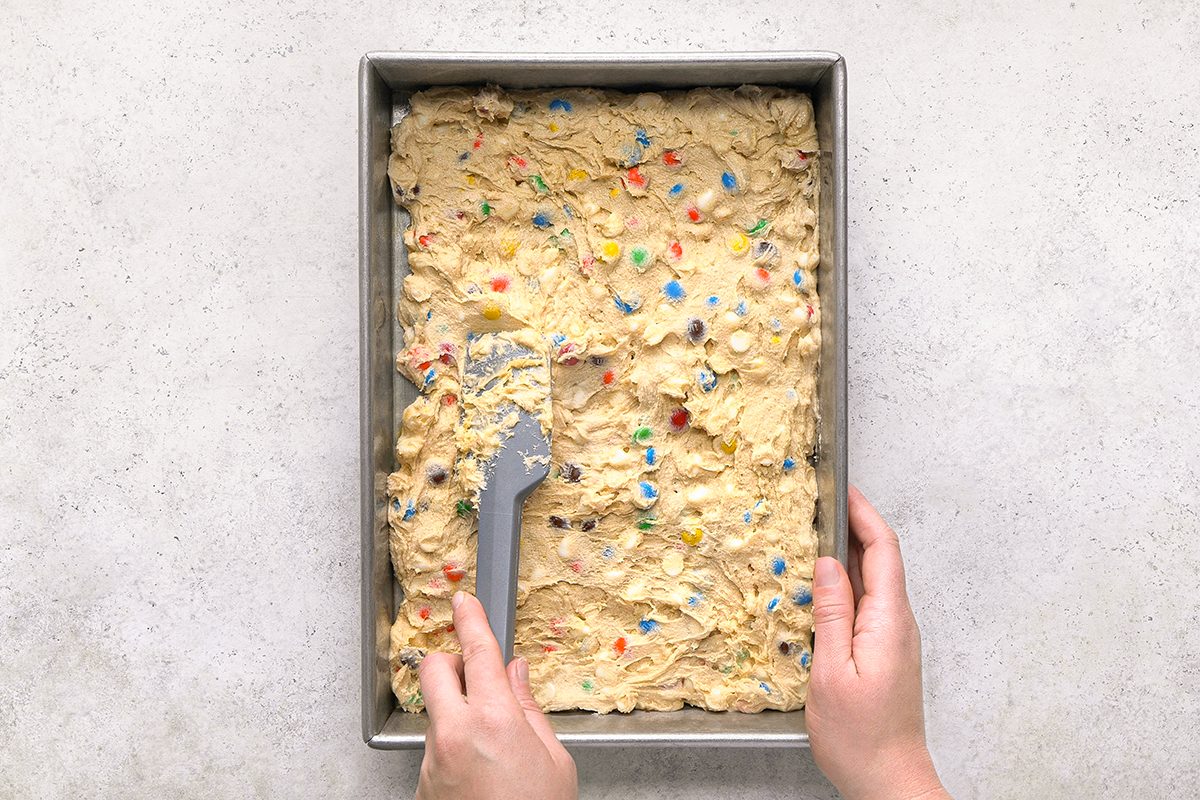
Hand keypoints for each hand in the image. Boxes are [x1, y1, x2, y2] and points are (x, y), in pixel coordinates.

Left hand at [415, 591, 577, 799]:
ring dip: (455, 712)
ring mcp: (432, 761)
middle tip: (473, 674)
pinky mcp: (422, 785)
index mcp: (495, 720)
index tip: (464, 601)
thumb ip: (529, 710)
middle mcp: (454, 734)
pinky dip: (453, 747)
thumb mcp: (554, 761)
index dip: (470, 619)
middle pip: (433, 670)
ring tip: (490, 745)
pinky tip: (479, 771)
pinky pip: (434, 749)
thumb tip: (516, 673)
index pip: (476, 651)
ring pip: (434, 713)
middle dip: (450, 662)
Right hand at [806, 486, 950, 799]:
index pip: (883, 551)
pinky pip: (869, 604)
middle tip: (821, 506)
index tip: (844, 489)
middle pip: (881, 560)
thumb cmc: (859, 737)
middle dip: (855, 527)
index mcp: (888, 622)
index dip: (865, 514)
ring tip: (816, 537)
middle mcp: (899, 624)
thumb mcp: (831, 673)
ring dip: (848, 556)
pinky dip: (847, 584)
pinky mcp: (886, 653)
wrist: (889, 781)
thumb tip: (826, 565)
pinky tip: (824, 587)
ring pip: (874, 582)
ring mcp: (895, 639)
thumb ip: (831, 614)